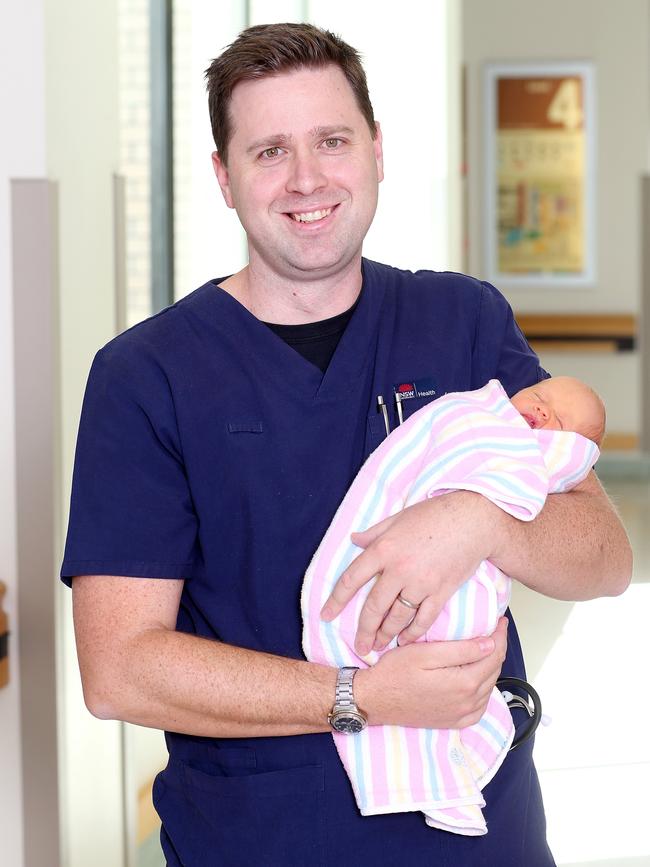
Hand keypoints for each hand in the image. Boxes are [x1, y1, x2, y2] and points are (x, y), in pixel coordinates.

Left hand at [321, 492, 505, 653]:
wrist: (472, 519)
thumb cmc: (435, 514)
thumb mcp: (398, 518)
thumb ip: (374, 533)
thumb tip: (354, 540)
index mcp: (384, 549)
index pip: (352, 579)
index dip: (336, 600)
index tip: (326, 615)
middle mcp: (399, 569)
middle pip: (374, 606)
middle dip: (363, 630)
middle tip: (358, 645)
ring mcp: (421, 582)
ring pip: (397, 617)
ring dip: (386, 634)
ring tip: (378, 646)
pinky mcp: (441, 591)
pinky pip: (423, 619)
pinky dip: (413, 633)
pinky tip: (405, 641)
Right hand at [354, 617, 507, 728]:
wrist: (374, 700)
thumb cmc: (394, 673)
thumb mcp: (424, 653)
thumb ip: (459, 650)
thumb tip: (489, 644)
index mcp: (463, 684)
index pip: (493, 656)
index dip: (499, 635)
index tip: (500, 621)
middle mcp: (467, 703)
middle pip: (494, 671)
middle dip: (497, 649)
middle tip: (494, 631)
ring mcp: (462, 715)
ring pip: (489, 687)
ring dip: (490, 667)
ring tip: (486, 649)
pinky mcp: (454, 722)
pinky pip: (480, 705)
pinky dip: (483, 688)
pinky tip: (476, 677)